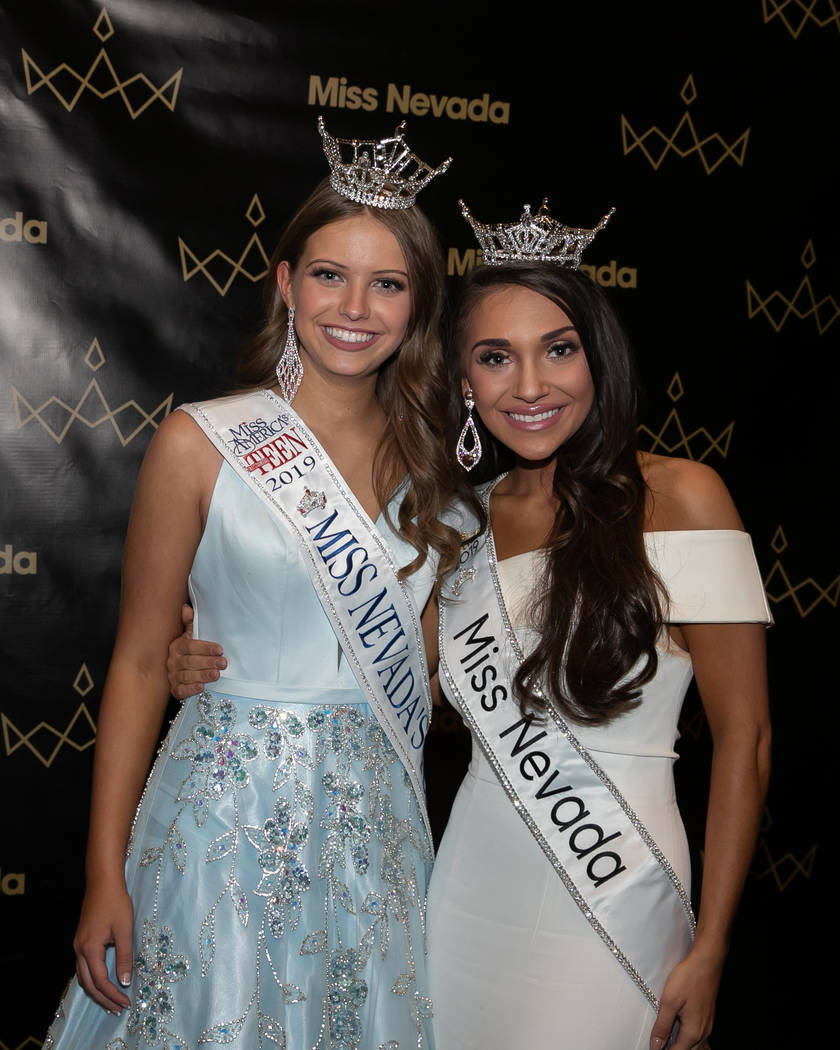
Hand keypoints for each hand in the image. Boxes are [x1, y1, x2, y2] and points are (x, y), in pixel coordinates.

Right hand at [72, 879, 133, 1012]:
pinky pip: (83, 967)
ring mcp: (78, 945)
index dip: (113, 994)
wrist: (102, 882)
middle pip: (88, 984)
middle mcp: (79, 950)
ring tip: (111, 1001)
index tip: (126, 1003)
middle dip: (104, 999)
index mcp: (90, 948)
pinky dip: (92, 979)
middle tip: (118, 1009)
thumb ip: (124, 956)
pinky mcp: (81, 941)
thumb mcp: (124, 929)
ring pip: (83, 977)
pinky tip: (102, 982)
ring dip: (97, 991)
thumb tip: (124, 982)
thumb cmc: (116, 903)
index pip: (100, 981)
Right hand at [166, 603, 226, 698]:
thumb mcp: (191, 636)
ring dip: (202, 675)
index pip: (190, 646)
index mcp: (177, 646)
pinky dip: (190, 689)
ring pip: (186, 676)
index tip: (220, 649)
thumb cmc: (192, 651)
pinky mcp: (175, 690)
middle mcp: (172, 661)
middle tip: (223, 663)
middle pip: (190, 661)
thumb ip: (191, 623)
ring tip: (217, 674)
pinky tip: (201, 687)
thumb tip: (186, 608)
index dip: (205, 648)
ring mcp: (172, 676)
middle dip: (208, 662)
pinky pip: (181, 690)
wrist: (182, 671)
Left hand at [649, 946, 723, 1049]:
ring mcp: (707, 1022)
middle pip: (686, 1049)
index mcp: (693, 1031)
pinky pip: (696, 1031)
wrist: (707, 961)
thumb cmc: (689, 978)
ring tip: (665, 1036)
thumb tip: (656, 1045)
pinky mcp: (706, 1014)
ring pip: (693, 1042)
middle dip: (672, 1048)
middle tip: (658, 1043)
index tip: (653, 1047)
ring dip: (679, 1042)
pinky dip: (685, 1033)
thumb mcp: (669, 1001)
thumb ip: (662, 1025)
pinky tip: (676, 1024)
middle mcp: (703, 1030)